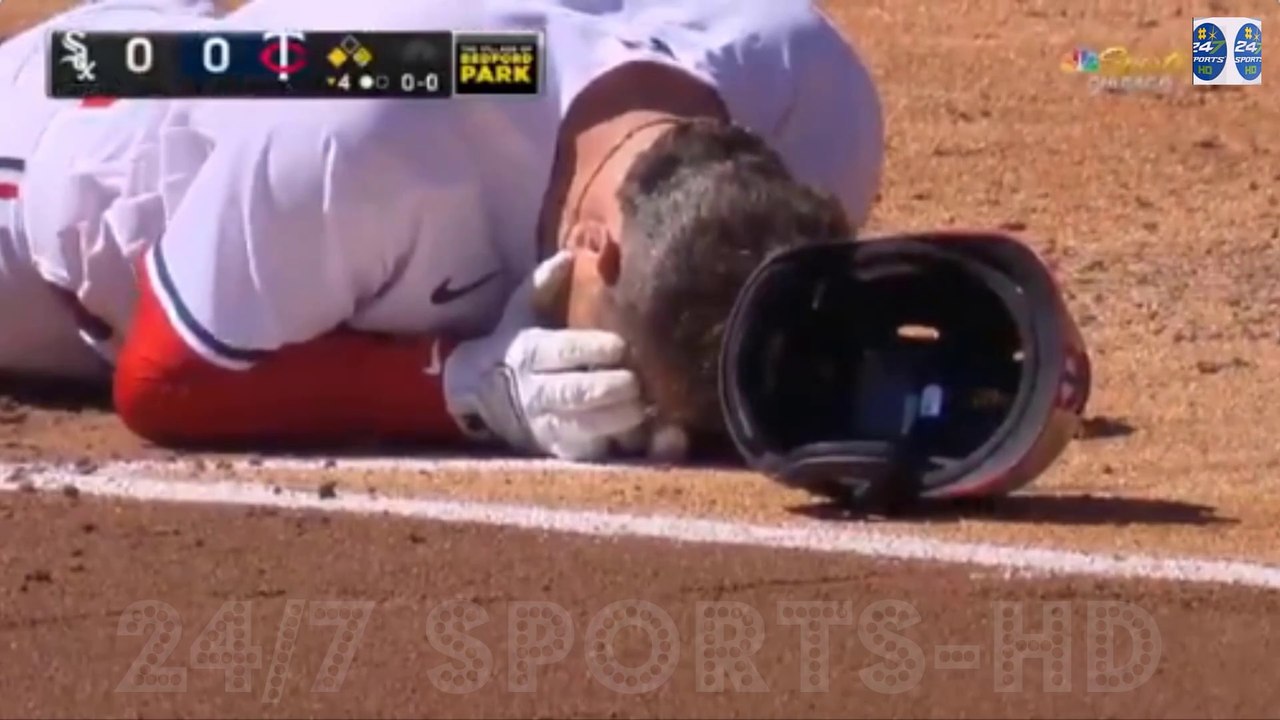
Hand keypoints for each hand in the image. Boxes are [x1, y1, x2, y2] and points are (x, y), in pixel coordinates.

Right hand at [442, 251, 649, 460]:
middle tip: (635, 382)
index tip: (620, 346)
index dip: (589, 350)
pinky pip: (595, 456)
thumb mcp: (520, 310)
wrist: (483, 393)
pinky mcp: (564, 450)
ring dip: (617, 423)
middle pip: (573, 395)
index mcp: (529, 353)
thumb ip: (542, 284)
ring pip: (585, 430)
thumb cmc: (515, 344)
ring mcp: (550, 425)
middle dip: (607, 390)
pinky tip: (656, 439)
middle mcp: (537, 392)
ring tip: (645, 410)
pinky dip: (625, 450)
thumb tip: (568, 256)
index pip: (559, 352)